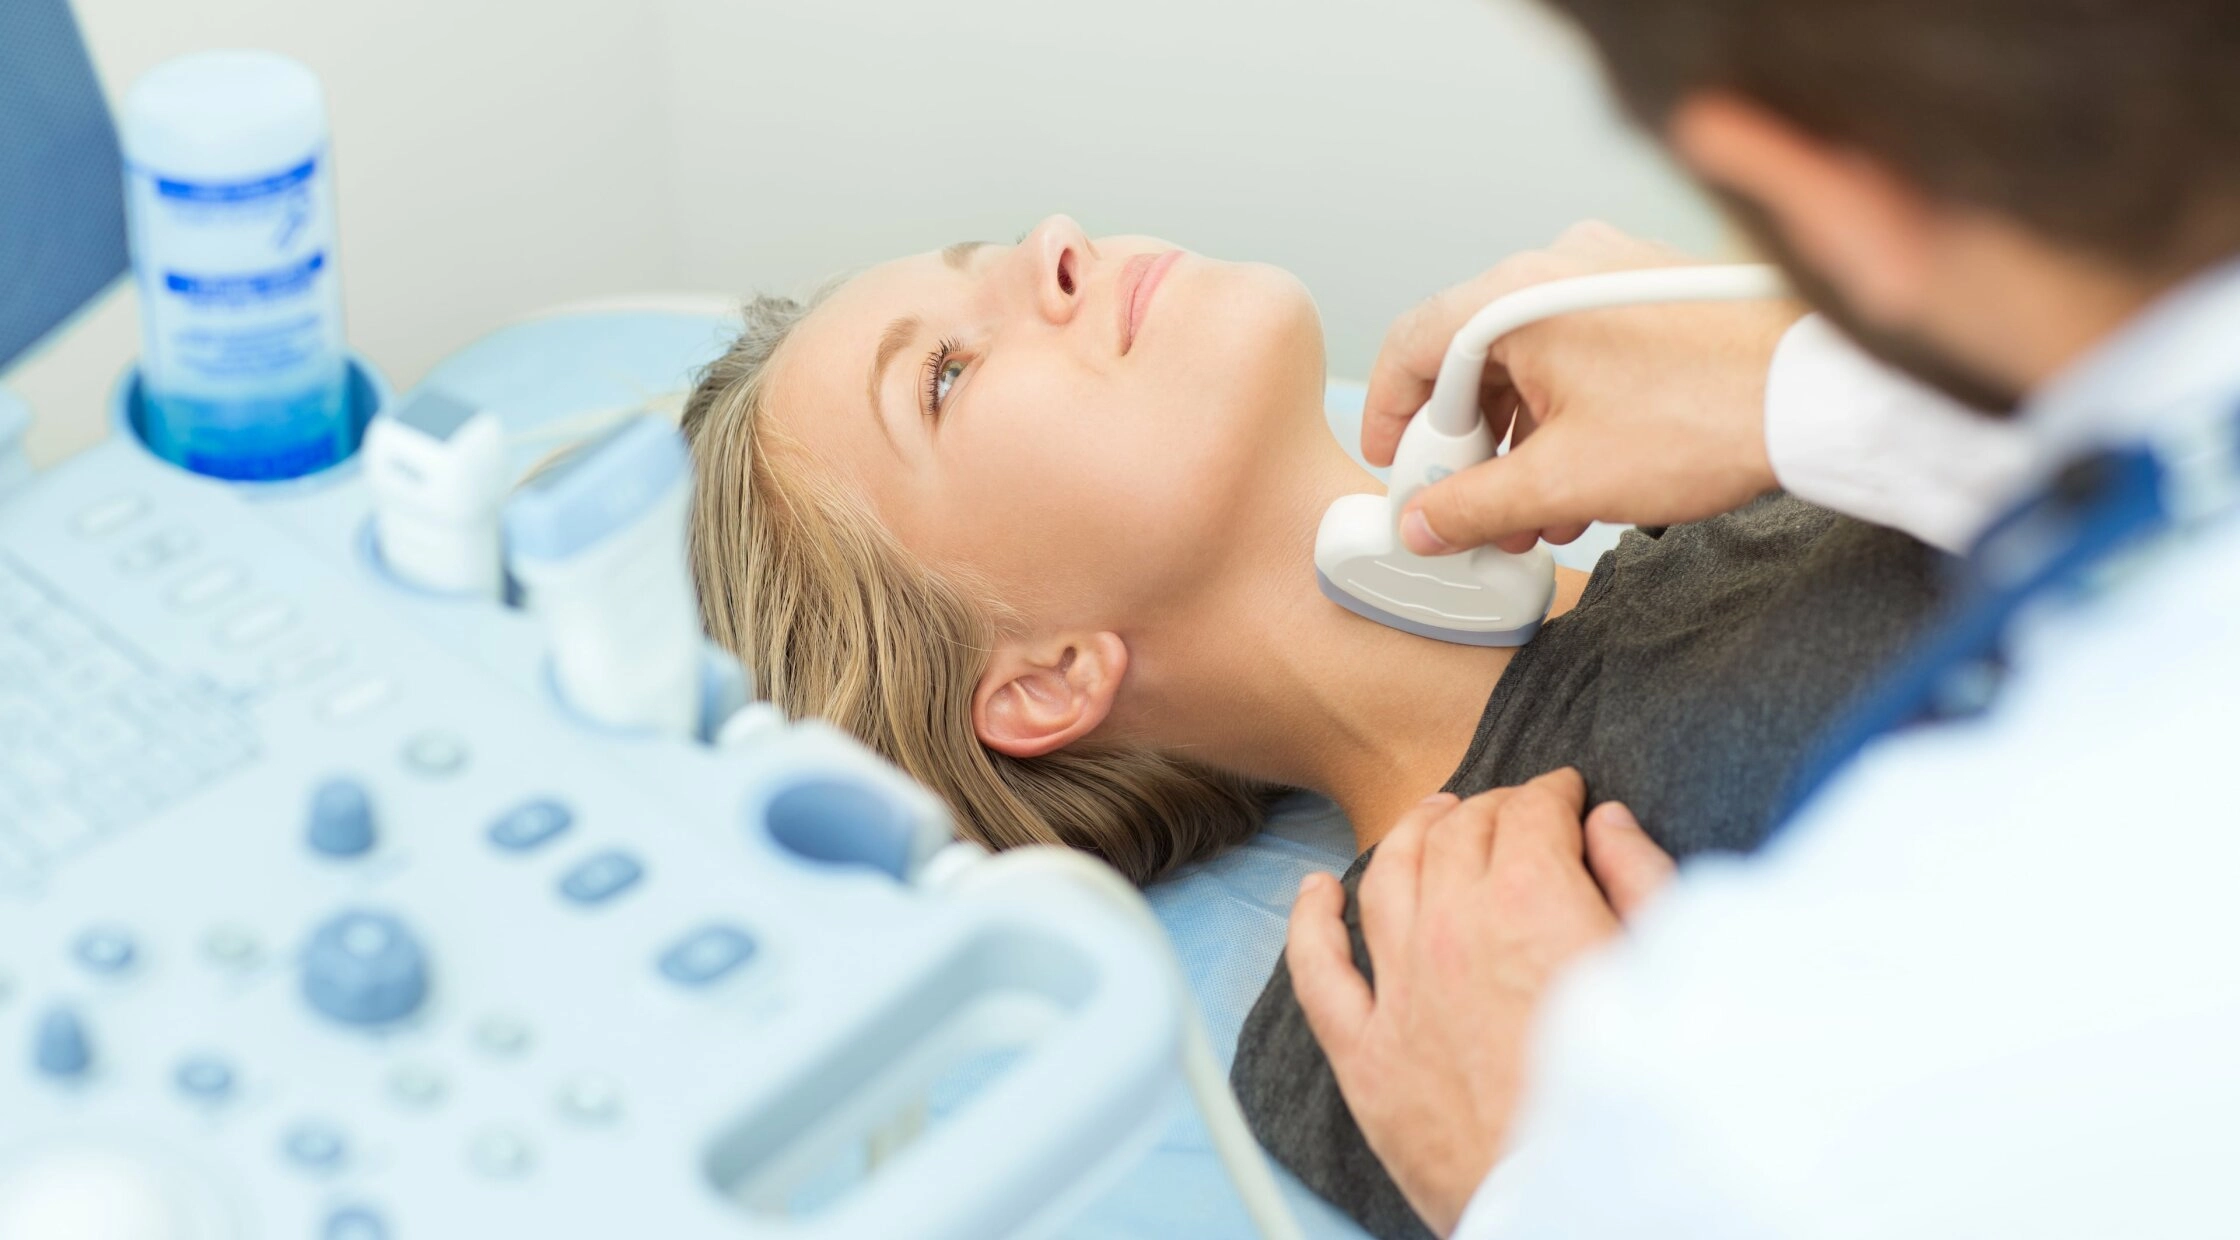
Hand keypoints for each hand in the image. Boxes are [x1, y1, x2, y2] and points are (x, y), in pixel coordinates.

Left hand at [1285, 771, 1675, 1235]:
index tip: (1564, 797)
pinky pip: (1317, 970)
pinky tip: (1317, 892)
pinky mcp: (1366, 1056)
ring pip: (1386, 877)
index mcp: (1533, 900)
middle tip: (1511, 812)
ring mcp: (1401, 992)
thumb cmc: (1644, 1099)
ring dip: (1409, 836)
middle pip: (1458, 834)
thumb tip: (1607, 824)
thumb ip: (1639, 882)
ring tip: (1429, 821)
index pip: (1529, 812)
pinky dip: (1311, 920)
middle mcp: (1453, 930)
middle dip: (1489, 808)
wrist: (1583, 1203)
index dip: (1550, 794)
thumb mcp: (1671, 972)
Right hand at [1363, 221, 1805, 554]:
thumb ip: (1473, 506)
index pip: (1414, 343)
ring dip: (1520, 438)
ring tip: (1534, 515)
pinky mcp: (1650, 290)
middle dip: (1468, 446)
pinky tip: (1582, 479)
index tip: (1395, 465)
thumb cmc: (1703, 419)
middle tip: (1467, 507)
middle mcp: (1558, 261)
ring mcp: (1608, 268)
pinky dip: (1565, 409)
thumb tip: (1422, 526)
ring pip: (1530, 358)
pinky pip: (1580, 348)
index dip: (1389, 413)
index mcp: (1518, 294)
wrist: (1818, 396)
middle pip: (1473, 355)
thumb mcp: (1565, 482)